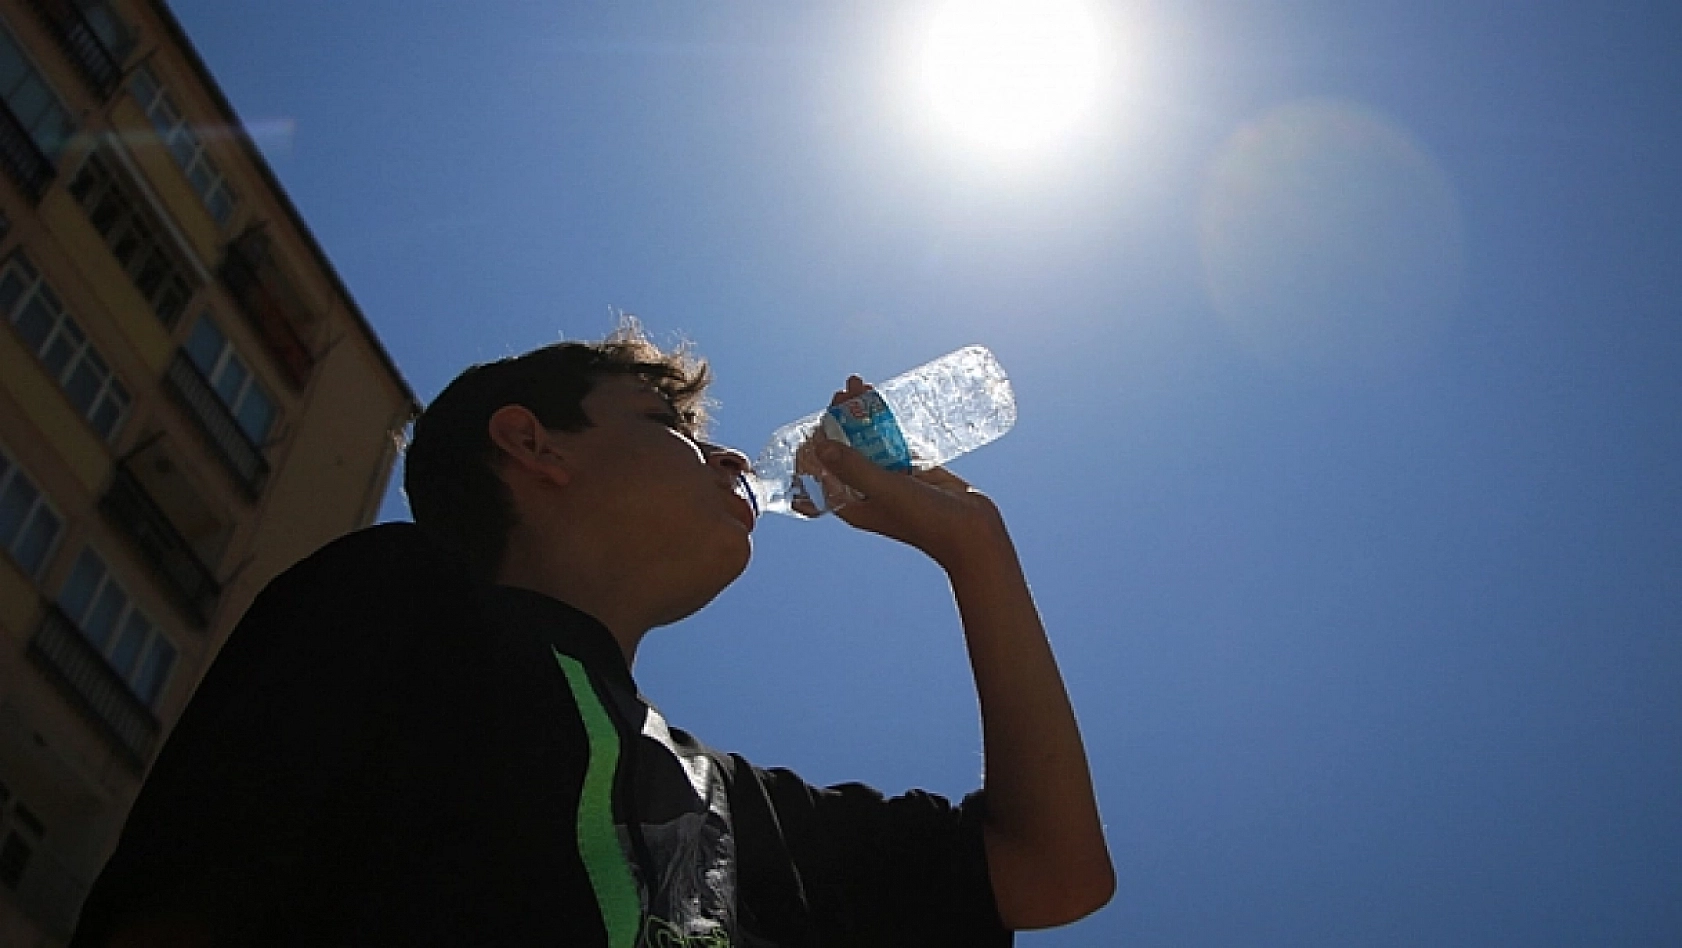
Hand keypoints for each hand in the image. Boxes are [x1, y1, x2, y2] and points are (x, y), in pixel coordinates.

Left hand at [811, 376, 1011, 571]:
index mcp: (852, 504)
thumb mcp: (886, 491)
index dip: (814, 448)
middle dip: (839, 421)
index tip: (817, 422)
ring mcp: (889, 479)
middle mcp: (866, 491)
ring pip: (868, 441)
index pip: (820, 474)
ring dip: (861, 415)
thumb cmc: (927, 521)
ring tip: (859, 385)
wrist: (973, 530)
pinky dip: (885, 421)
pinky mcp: (911, 468)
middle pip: (843, 451)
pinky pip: (891, 440)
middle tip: (841, 394)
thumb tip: (820, 447)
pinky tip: (881, 400)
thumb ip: (855, 469)